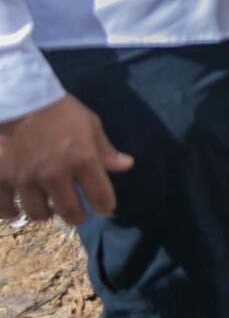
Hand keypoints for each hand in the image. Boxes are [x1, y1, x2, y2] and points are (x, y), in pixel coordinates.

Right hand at [0, 95, 132, 224]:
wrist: (22, 101)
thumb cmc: (61, 112)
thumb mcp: (90, 125)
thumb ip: (106, 150)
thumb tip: (127, 166)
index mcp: (82, 159)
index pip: (100, 196)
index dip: (105, 207)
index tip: (103, 209)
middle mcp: (55, 174)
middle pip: (70, 212)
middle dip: (77, 216)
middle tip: (77, 213)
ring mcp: (27, 178)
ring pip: (39, 214)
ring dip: (47, 213)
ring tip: (49, 206)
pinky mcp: (3, 178)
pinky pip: (6, 208)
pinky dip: (12, 212)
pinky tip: (17, 209)